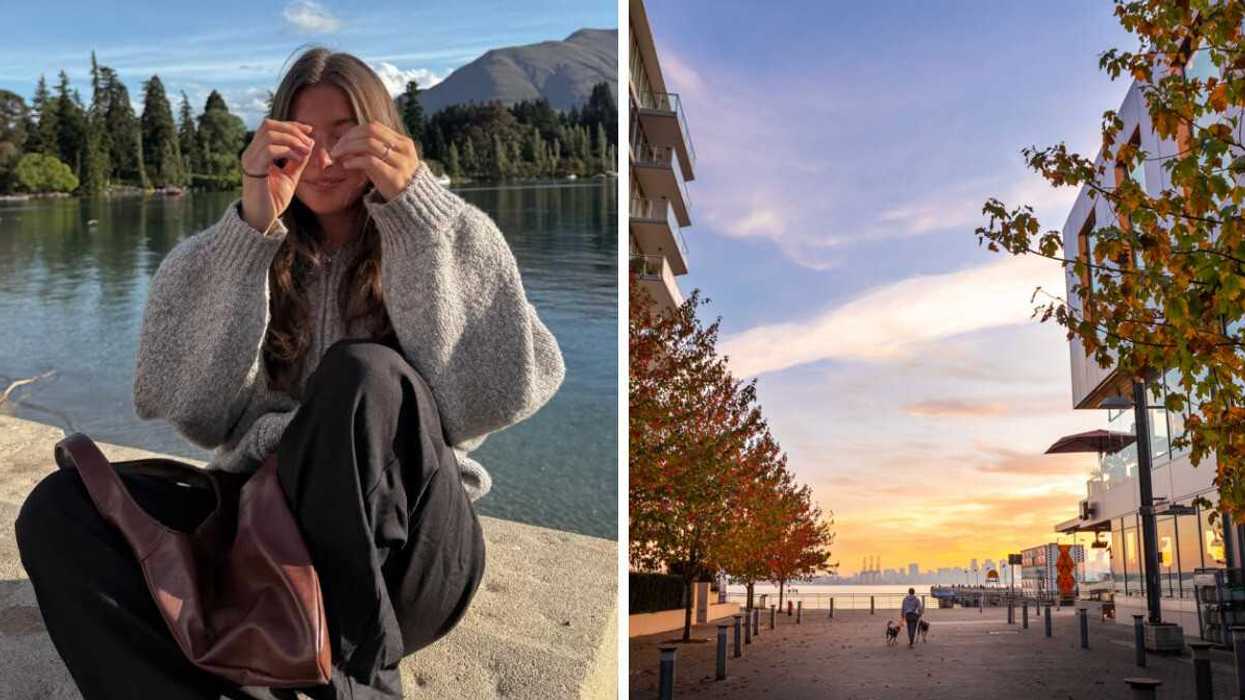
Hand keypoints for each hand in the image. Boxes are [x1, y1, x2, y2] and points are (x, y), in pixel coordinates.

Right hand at [239, 118, 315, 232]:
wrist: (261, 219)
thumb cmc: (273, 199)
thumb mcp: (290, 175)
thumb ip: (298, 160)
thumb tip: (309, 142)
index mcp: (257, 152)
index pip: (270, 126)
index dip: (291, 125)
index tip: (309, 130)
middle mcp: (250, 153)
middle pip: (268, 125)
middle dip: (292, 130)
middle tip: (308, 143)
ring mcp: (250, 160)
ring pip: (269, 134)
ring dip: (291, 139)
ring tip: (304, 151)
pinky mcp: (253, 171)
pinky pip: (269, 151)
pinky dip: (287, 150)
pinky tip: (298, 159)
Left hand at [329, 122, 419, 201]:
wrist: (414, 204)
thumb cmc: (396, 182)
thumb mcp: (390, 162)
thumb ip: (375, 150)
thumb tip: (348, 141)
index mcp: (403, 142)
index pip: (374, 127)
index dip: (354, 131)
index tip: (342, 141)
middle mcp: (403, 149)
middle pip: (370, 132)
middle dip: (348, 138)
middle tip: (335, 149)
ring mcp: (400, 162)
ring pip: (369, 144)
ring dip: (348, 148)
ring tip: (337, 156)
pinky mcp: (394, 176)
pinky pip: (370, 161)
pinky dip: (355, 161)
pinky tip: (347, 165)